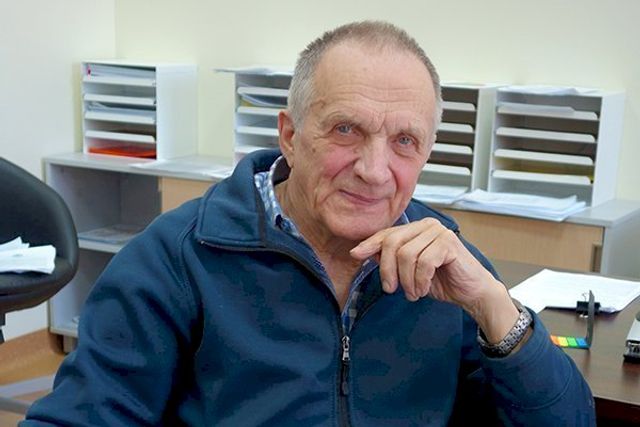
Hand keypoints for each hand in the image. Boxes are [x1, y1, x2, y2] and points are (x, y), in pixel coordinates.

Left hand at [350, 218, 519, 342]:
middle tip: (390, 289)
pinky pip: (423, 262)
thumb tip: (365, 252)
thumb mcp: (410, 271)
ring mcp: (439, 232)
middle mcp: (427, 226)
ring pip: (406, 255)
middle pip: (393, 243)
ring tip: (413, 292)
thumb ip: (391, 259)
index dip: (370, 244)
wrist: (472, 292)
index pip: (388, 234)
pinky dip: (420, 280)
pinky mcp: (449, 244)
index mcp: (416, 229)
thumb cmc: (442, 280)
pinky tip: (424, 289)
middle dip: (387, 269)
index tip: (356, 254)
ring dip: (407, 280)